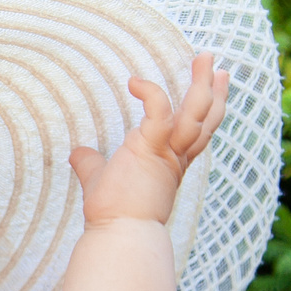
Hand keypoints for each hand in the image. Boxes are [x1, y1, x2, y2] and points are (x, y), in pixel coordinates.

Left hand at [67, 52, 229, 225]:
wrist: (120, 234)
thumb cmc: (113, 213)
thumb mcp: (100, 180)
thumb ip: (91, 164)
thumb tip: (77, 154)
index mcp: (171, 163)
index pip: (198, 132)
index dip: (209, 108)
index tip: (213, 85)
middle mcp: (176, 157)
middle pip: (205, 118)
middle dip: (212, 89)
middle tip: (213, 62)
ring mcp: (167, 152)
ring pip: (196, 112)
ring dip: (201, 84)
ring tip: (204, 57)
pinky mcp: (151, 148)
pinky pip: (158, 112)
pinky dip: (150, 93)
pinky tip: (133, 81)